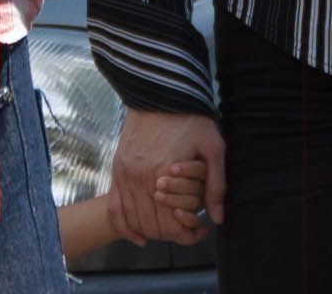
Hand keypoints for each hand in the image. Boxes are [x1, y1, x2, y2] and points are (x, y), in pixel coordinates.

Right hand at [110, 110, 222, 245]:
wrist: (160, 92)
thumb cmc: (190, 119)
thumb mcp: (213, 148)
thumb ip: (216, 185)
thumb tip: (216, 219)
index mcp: (163, 175)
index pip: (171, 225)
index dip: (188, 235)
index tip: (201, 232)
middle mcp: (139, 178)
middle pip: (152, 226)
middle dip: (172, 235)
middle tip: (189, 231)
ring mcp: (124, 174)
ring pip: (134, 220)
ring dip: (151, 232)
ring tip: (169, 228)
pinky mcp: (117, 169)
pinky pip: (115, 208)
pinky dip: (125, 227)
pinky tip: (138, 238)